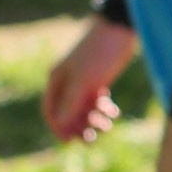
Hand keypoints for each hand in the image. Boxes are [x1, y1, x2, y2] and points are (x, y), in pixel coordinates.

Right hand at [42, 17, 137, 144]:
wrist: (120, 29)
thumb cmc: (98, 52)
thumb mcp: (84, 80)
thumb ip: (71, 102)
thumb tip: (61, 124)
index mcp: (57, 79)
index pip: (51, 109)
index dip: (58, 127)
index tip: (68, 141)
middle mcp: (68, 82)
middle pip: (68, 113)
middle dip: (78, 127)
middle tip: (90, 140)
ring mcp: (83, 81)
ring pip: (84, 109)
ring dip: (93, 120)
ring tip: (107, 126)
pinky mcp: (99, 80)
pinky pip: (97, 102)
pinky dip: (104, 109)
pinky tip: (114, 113)